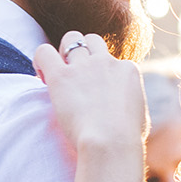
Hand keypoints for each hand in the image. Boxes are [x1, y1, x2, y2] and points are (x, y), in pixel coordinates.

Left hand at [32, 31, 145, 153]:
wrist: (110, 142)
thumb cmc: (126, 139)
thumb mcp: (140, 118)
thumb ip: (131, 105)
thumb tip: (127, 110)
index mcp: (127, 70)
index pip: (112, 60)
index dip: (100, 74)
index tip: (93, 92)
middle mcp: (106, 62)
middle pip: (92, 40)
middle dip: (81, 52)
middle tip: (73, 75)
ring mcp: (84, 66)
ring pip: (71, 39)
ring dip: (63, 52)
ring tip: (58, 74)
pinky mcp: (61, 76)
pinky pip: (44, 52)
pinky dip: (41, 59)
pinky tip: (41, 75)